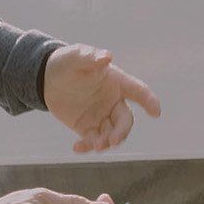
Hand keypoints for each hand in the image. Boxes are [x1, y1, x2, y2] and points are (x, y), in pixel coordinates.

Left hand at [44, 45, 161, 152]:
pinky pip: (93, 141)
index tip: (156, 112)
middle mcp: (113, 101)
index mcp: (117, 82)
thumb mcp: (77, 56)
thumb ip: (91, 57)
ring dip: (107, 142)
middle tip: (112, 140)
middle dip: (122, 131)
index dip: (149, 101)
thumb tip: (107, 57)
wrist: (48, 77)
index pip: (138, 91)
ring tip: (96, 145)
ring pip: (112, 134)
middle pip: (125, 120)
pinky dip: (87, 147)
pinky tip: (77, 148)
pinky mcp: (88, 128)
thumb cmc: (68, 62)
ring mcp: (102, 116)